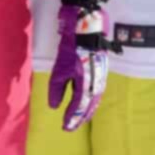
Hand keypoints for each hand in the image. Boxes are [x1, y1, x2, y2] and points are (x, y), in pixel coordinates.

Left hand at [49, 0, 110, 131]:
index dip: (72, 117)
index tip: (65, 127)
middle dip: (80, 117)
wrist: (87, 27)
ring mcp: (100, 76)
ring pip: (94, 99)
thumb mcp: (60, 68)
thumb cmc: (72, 47)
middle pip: (88, 105)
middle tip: (71, 127)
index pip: (78, 106)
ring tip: (80, 119)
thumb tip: (54, 106)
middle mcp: (96, 83)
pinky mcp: (100, 70)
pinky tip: (86, 102)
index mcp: (86, 84)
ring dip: (86, 110)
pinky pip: (96, 91)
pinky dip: (91, 100)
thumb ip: (57, 88)